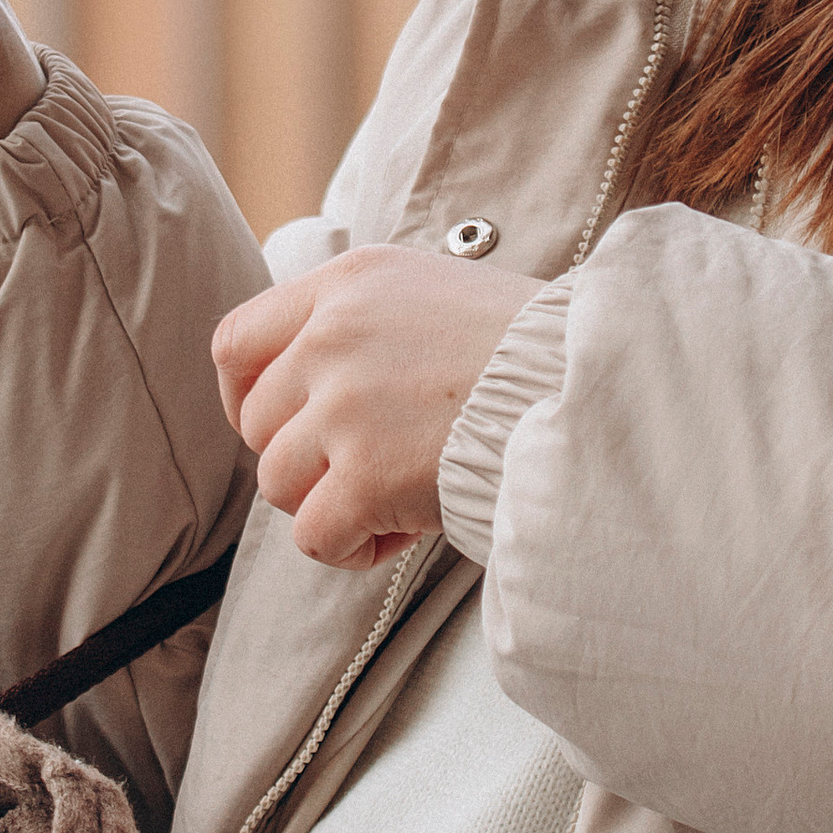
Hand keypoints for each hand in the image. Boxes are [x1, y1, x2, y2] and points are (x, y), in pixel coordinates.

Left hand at [213, 247, 541, 568]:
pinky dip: (352, 549)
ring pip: (279, 484)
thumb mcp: (434, 294)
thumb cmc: (533, 352)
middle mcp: (334, 336)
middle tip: (370, 471)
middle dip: (304, 461)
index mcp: (348, 284)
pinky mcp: (368, 474)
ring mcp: (347, 406)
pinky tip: (405, 530)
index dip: (245, 398)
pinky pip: (314, 536)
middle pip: (259, 425)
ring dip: (331, 505)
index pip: (236, 342)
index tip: (278, 426)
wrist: (596, 386)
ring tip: (400, 498)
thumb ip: (362, 325)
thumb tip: (310, 388)